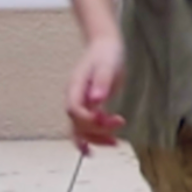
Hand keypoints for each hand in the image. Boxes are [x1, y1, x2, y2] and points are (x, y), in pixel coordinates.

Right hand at [65, 35, 126, 152]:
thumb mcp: (107, 66)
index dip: (87, 120)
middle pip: (77, 124)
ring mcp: (80, 103)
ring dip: (96, 139)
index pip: (74, 110)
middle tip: (116, 132)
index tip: (105, 120)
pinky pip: (87, 127)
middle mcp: (74, 98)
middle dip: (96, 132)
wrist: (105, 47)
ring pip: (80, 130)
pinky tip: (104, 144)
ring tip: (114, 143)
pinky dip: (94, 138)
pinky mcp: (89, 107)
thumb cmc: (106, 54)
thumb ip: (102, 82)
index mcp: (75, 87)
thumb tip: (97, 100)